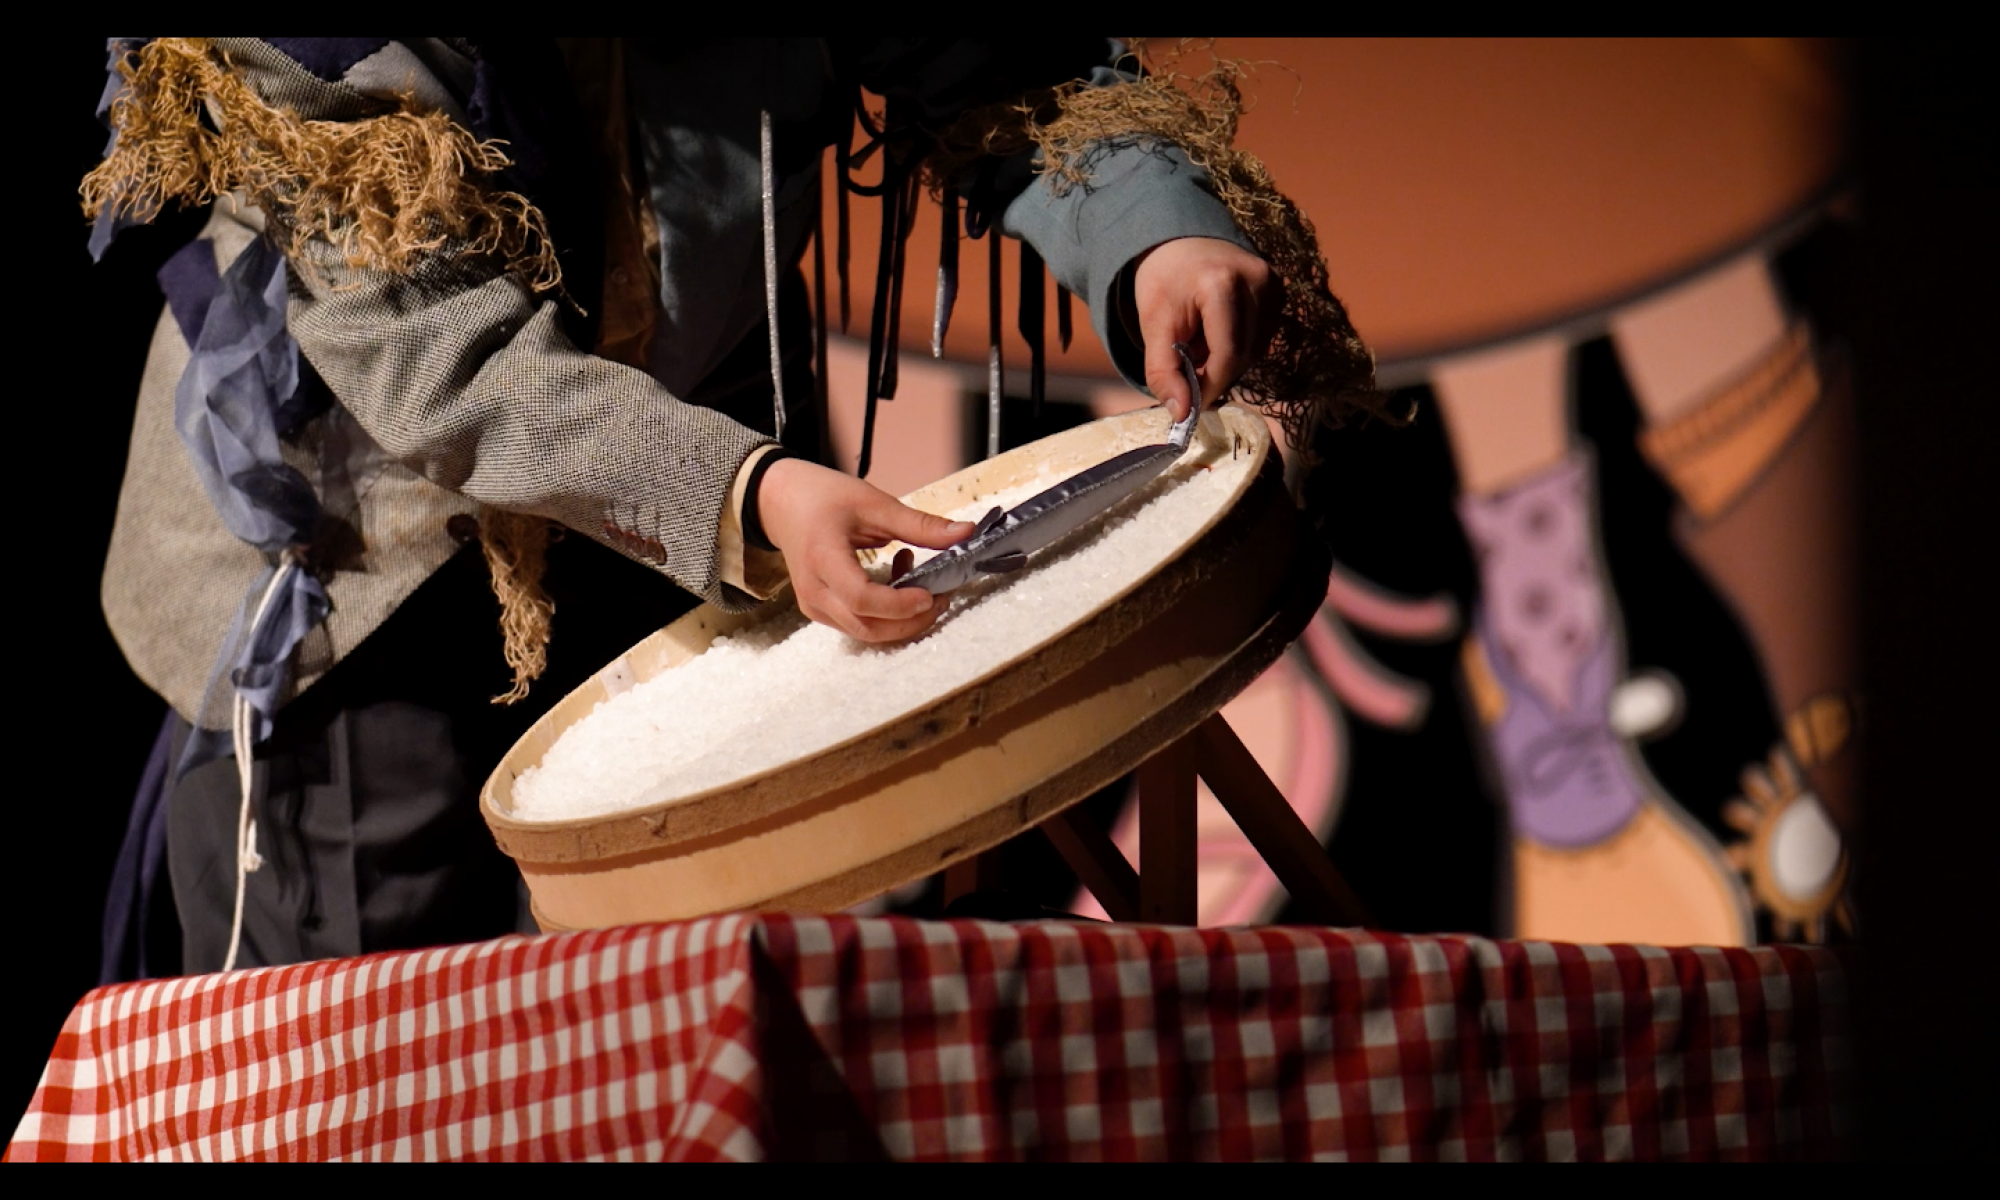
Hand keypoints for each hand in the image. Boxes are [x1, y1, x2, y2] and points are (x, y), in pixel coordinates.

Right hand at [756, 457, 974, 642]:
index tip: (931, 593)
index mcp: (822, 558)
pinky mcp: (820, 611)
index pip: (862, 599)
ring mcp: (814, 606)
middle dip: (911, 620)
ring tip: (922, 586)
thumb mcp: (873, 504)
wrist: (780, 503)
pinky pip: (859, 624)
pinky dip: (887, 614)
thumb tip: (966, 533)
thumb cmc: (823, 498)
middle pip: (867, 627)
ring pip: (866, 632)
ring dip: (902, 618)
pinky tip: (897, 582)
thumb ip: (920, 524)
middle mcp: (814, 591)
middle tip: (941, 597)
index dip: (900, 605)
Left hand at [1131, 237, 1279, 420]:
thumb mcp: (1153, 326)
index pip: (1228, 354)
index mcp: (1222, 284)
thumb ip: (1164, 372)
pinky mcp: (1280, 290)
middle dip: (1215, 372)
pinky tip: (1218, 330)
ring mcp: (1274, 283)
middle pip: (1244, 355)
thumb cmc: (1163, 281)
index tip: (1192, 405)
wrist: (1178, 240)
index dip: (1211, 386)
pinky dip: (1239, 345)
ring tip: (1200, 340)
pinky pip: (1263, 336)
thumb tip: (1182, 415)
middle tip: (1188, 364)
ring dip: (1227, 359)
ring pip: (1256, 350)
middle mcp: (1258, 280)